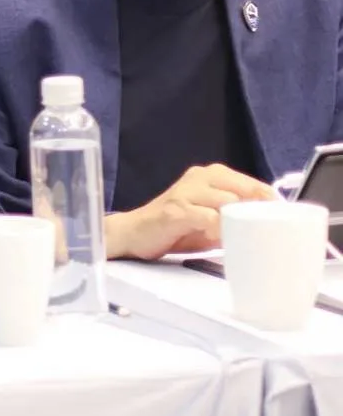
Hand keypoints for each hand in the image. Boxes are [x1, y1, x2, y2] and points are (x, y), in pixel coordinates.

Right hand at [105, 164, 276, 259]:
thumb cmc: (173, 228)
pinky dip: (219, 230)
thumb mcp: (211, 221)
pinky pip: (208, 218)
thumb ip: (235, 219)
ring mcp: (186, 192)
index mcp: (211, 175)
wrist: (133, 233)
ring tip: (244, 239)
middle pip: (245, 192)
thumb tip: (267, 229)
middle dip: (260, 214)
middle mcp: (199, 178)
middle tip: (268, 234)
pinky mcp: (175, 209)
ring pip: (228, 203)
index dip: (272, 204)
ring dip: (240, 224)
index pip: (254, 185)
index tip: (284, 222)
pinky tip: (220, 240)